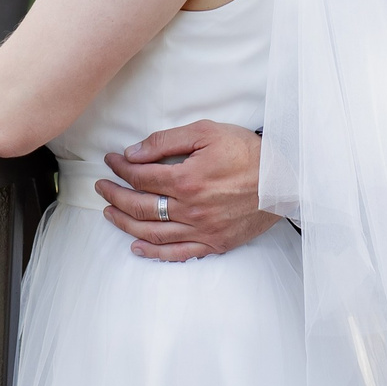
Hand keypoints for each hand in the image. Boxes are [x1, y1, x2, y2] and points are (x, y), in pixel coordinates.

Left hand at [99, 121, 280, 261]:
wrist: (285, 179)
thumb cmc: (247, 152)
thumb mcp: (207, 132)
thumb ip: (167, 140)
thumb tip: (133, 152)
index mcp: (187, 179)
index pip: (141, 176)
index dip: (121, 168)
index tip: (111, 160)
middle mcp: (191, 209)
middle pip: (140, 206)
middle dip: (114, 195)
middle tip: (101, 187)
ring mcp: (202, 230)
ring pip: (153, 232)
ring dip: (125, 222)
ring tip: (109, 213)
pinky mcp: (214, 243)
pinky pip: (178, 253)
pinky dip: (154, 252)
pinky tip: (136, 246)